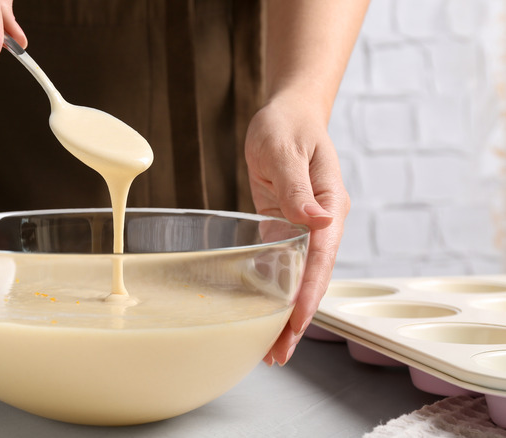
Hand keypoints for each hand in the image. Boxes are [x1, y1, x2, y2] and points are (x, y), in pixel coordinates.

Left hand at [244, 96, 349, 365]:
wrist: (288, 113)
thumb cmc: (287, 125)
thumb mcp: (286, 150)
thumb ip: (299, 186)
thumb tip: (320, 221)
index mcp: (330, 205)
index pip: (321, 258)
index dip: (308, 294)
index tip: (296, 324)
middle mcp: (321, 222)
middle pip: (313, 278)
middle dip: (297, 318)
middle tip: (278, 354)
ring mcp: (304, 226)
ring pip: (299, 278)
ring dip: (287, 312)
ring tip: (271, 347)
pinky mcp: (285, 225)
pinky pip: (284, 264)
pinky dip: (276, 291)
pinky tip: (262, 313)